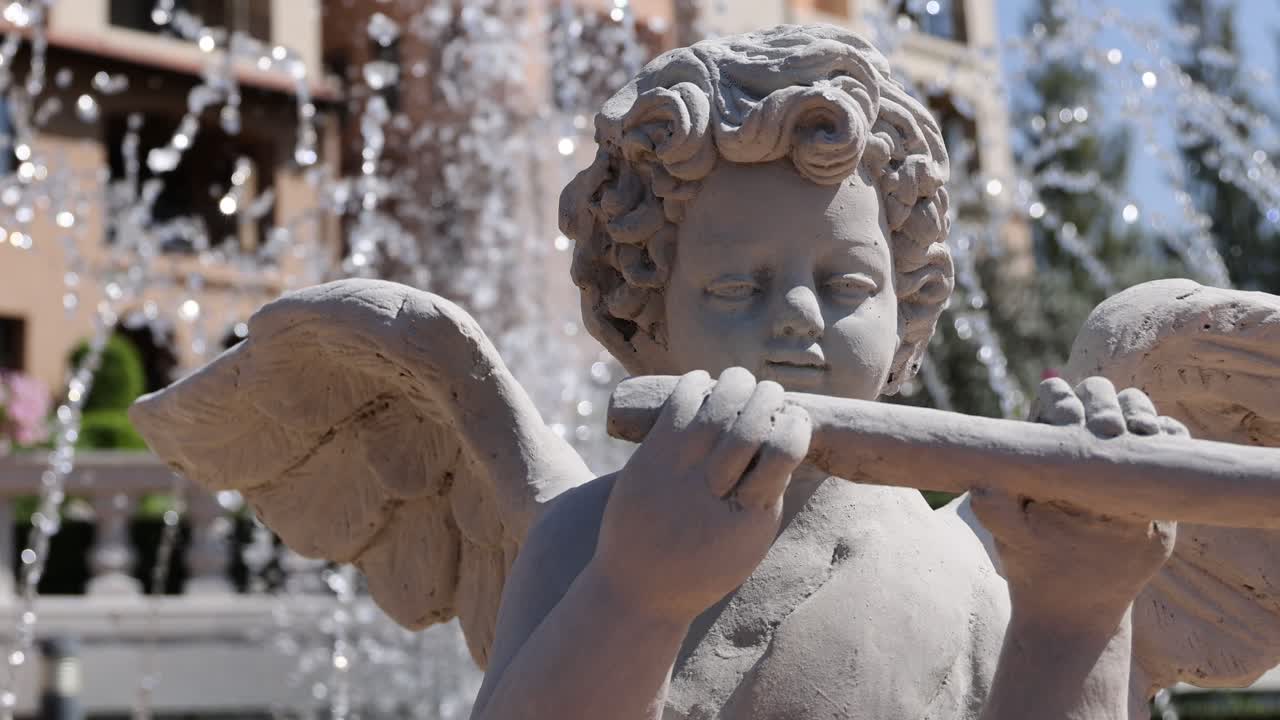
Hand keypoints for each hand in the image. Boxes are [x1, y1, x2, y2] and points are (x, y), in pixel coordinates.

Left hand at [592, 367, 811, 620]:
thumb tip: (785, 435)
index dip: (794, 424)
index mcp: (751, 515)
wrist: (640, 591)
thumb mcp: (750, 540)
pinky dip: (696, 384)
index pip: (785, 447)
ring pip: (717, 404)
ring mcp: (678, 472)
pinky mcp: (649, 459)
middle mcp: (715, 490)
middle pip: (752, 420)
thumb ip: (767, 493)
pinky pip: (677, 404)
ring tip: (741, 383)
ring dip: (736, 383)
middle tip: (770, 394)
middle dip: (768, 396)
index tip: (793, 418)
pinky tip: (704, 384)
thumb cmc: (704, 566)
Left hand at [971, 377, 1184, 623]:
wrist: (1078, 600)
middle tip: (1109, 428)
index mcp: (1047, 444)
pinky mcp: (1154, 476)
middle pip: (1097, 396)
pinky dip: (1173, 434)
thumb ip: (994, 511)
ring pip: (1135, 410)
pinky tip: (1170, 440)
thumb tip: (981, 486)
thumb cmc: (1033, 561)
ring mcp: (1122, 454)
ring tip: (1145, 431)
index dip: (1060, 399)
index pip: (1053, 400)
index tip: (1068, 420)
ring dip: (1141, 411)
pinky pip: (1170, 442)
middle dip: (1103, 401)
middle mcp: (1085, 439)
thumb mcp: (1011, 538)